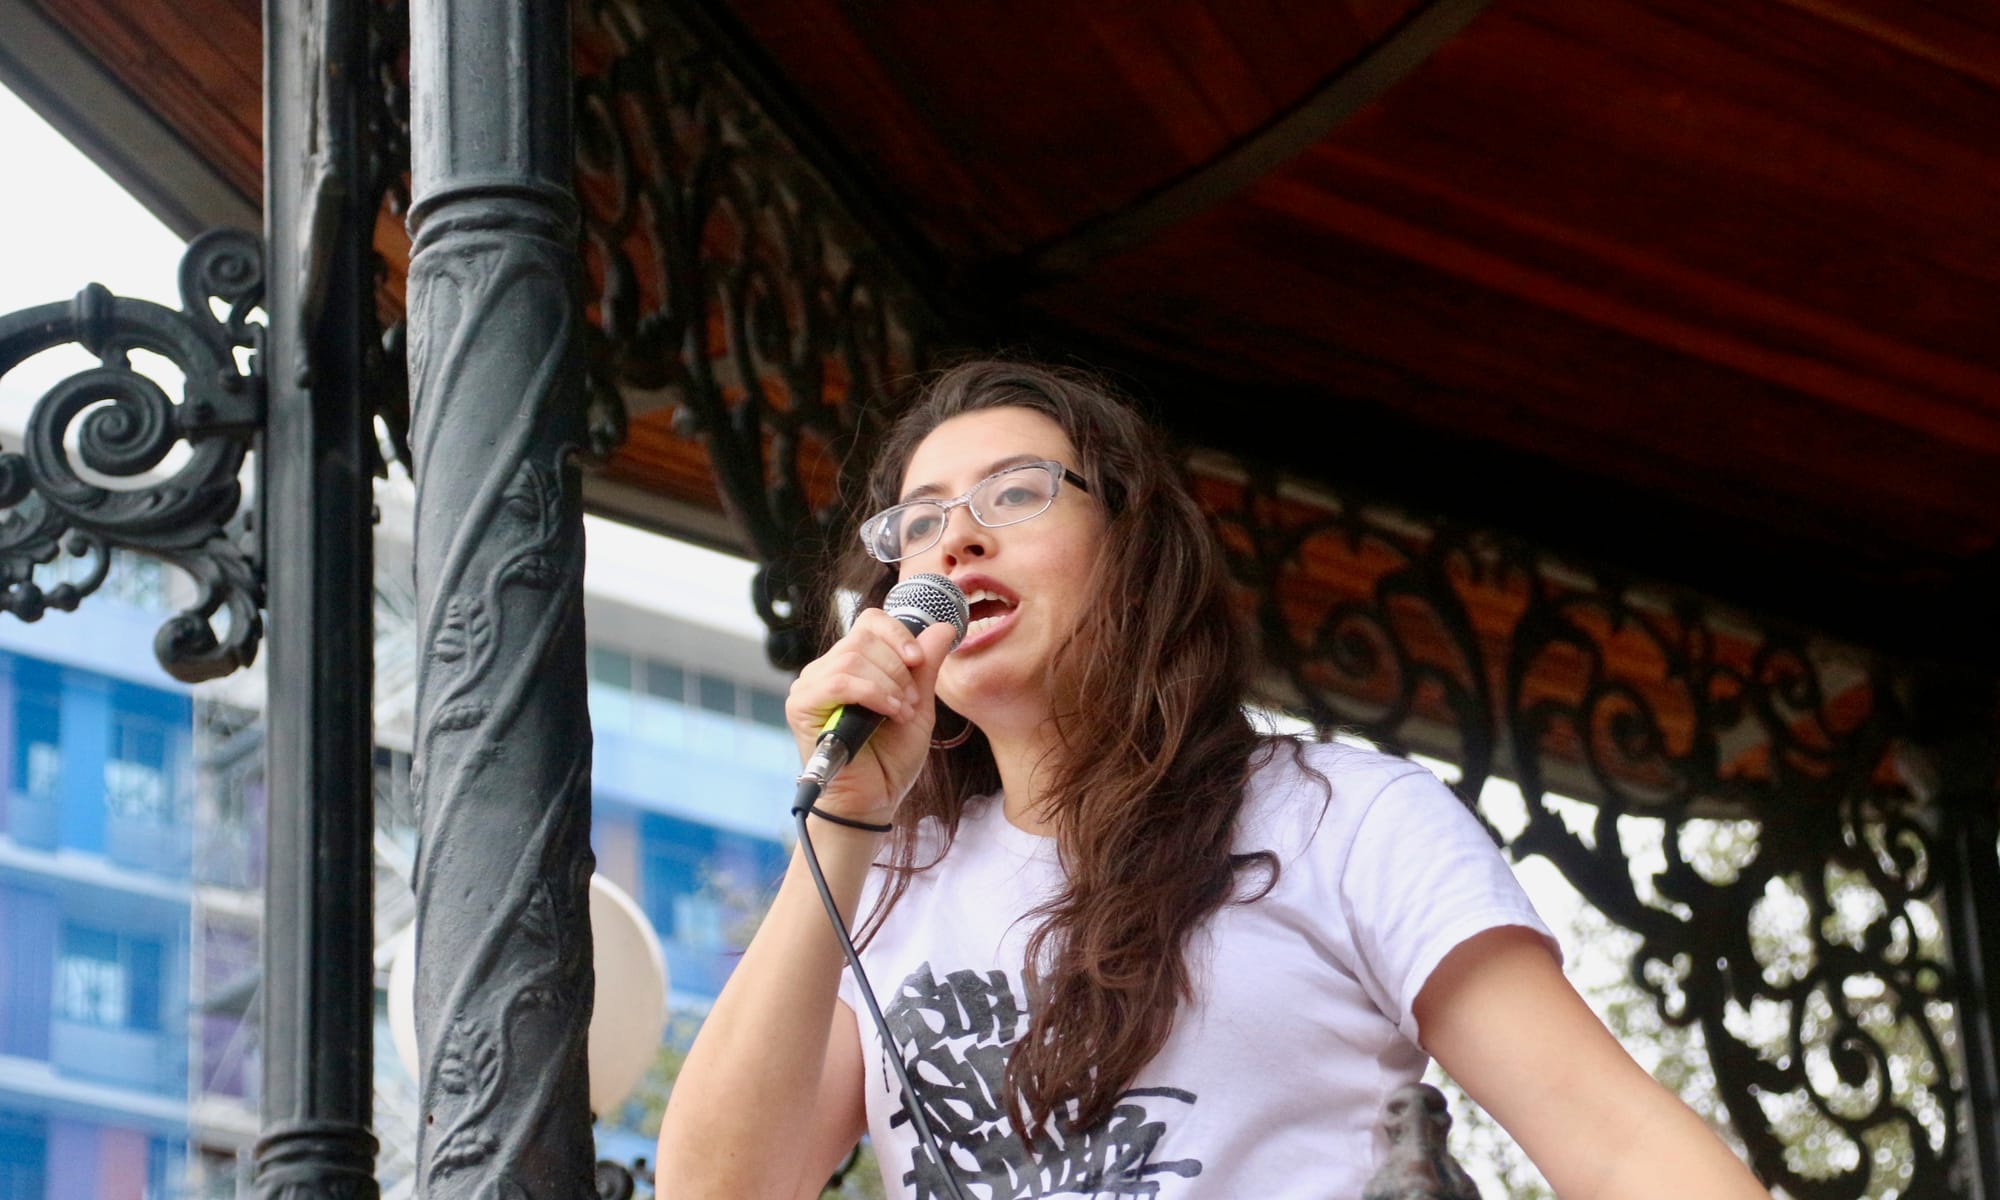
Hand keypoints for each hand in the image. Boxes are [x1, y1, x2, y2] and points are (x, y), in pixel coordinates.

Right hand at [785, 610, 957, 826]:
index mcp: (853, 664)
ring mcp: (811, 687)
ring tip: (901, 713)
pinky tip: (888, 713)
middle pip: (863, 637)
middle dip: (898, 668)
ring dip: (888, 684)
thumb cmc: (891, 758)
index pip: (870, 622)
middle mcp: (827, 670)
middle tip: (911, 702)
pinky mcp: (801, 706)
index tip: (917, 660)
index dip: (898, 634)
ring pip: (851, 658)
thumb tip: (944, 626)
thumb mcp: (918, 705)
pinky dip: (872, 694)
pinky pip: (838, 683)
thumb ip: (926, 666)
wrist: (874, 800)